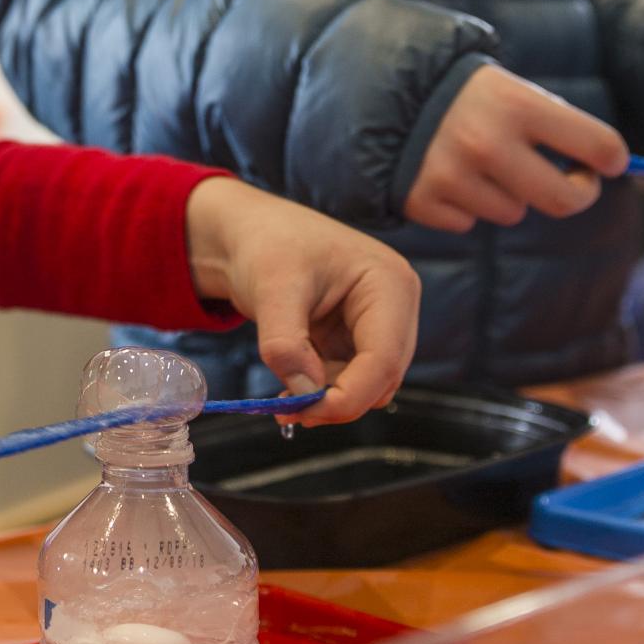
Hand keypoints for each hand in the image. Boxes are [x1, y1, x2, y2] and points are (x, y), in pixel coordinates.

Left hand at [185, 178, 419, 426]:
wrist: (249, 231)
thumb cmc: (266, 244)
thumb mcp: (271, 289)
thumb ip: (285, 344)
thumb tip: (303, 394)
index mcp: (390, 284)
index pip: (383, 359)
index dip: (348, 395)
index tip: (305, 412)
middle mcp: (395, 306)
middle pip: (382, 377)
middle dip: (336, 400)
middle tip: (286, 412)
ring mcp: (379, 323)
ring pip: (368, 384)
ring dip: (329, 398)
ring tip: (283, 399)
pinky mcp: (357, 337)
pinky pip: (350, 377)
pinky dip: (323, 389)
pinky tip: (291, 386)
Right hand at [405, 65, 627, 233]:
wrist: (369, 86)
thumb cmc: (456, 91)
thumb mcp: (504, 88)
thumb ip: (552, 124)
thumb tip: (613, 166)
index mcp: (516, 103)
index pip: (598, 145)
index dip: (612, 158)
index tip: (606, 161)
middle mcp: (486, 143)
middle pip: (564, 200)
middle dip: (576, 192)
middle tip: (571, 180)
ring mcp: (451, 176)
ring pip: (512, 212)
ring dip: (505, 193)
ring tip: (478, 161)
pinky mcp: (421, 201)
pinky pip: (466, 221)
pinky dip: (461, 204)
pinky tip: (443, 173)